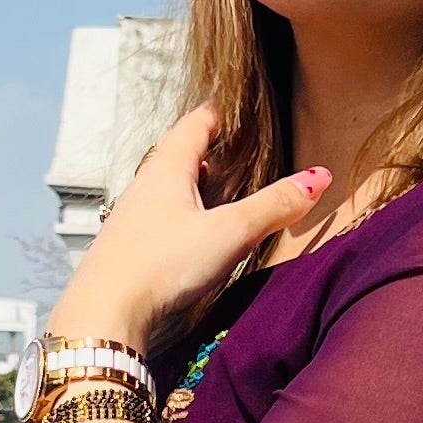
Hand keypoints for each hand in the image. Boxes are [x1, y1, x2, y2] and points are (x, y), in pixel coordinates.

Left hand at [49, 107, 330, 353]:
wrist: (103, 313)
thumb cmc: (164, 264)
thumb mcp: (230, 233)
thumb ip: (273, 206)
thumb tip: (319, 177)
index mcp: (168, 168)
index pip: (194, 125)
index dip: (215, 115)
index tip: (231, 110)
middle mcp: (143, 185)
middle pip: (175, 155)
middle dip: (203, 150)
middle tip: (228, 149)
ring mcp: (129, 216)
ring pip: (162, 188)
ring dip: (187, 185)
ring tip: (211, 191)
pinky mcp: (123, 247)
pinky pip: (153, 218)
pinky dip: (174, 215)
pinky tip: (185, 235)